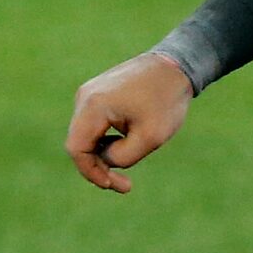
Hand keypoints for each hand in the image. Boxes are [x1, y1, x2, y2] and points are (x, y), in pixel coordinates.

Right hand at [65, 52, 193, 193]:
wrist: (175, 66)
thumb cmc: (166, 100)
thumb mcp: (150, 137)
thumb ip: (122, 156)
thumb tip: (105, 161)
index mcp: (93, 106)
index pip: (76, 149)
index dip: (91, 173)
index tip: (115, 185)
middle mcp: (84, 98)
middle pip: (79, 143)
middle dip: (99, 166)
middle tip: (126, 185)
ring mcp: (89, 94)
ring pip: (87, 135)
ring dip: (105, 153)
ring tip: (134, 155)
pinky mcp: (98, 94)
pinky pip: (94, 125)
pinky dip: (107, 139)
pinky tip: (129, 141)